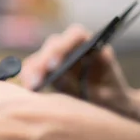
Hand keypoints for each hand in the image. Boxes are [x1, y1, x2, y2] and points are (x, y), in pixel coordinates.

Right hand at [19, 23, 138, 119]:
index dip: (63, 46)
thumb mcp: (103, 94)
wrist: (109, 104)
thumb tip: (56, 74)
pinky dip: (28, 78)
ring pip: (39, 56)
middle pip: (52, 45)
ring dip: (32, 71)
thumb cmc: (111, 97)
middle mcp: (72, 47)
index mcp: (91, 45)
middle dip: (43, 61)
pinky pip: (33, 69)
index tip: (55, 65)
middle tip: (37, 81)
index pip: (75, 35)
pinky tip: (28, 89)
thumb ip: (82, 84)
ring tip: (30, 87)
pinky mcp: (47, 69)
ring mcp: (58, 57)